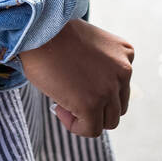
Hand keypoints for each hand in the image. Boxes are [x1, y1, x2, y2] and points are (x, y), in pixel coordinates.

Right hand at [17, 18, 134, 137]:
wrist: (35, 30)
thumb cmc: (55, 35)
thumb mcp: (90, 44)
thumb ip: (102, 65)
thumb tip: (94, 92)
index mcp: (125, 53)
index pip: (121, 85)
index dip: (99, 88)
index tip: (78, 81)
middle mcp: (124, 71)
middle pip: (118, 105)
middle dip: (96, 104)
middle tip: (71, 93)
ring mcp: (109, 89)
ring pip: (108, 121)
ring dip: (87, 116)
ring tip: (64, 100)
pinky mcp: (92, 105)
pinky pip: (90, 130)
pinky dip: (74, 124)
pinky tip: (58, 107)